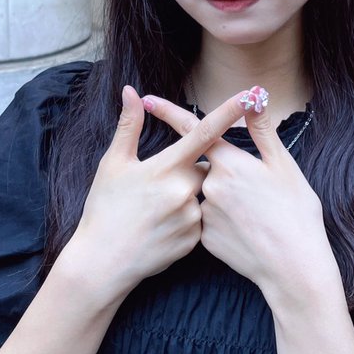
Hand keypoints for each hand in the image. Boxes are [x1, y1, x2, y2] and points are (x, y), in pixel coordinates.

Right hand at [65, 86, 250, 299]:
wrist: (102, 262)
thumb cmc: (104, 208)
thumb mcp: (113, 163)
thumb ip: (129, 125)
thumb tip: (130, 91)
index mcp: (167, 167)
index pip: (205, 132)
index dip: (229, 111)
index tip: (250, 95)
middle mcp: (185, 191)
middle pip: (204, 167)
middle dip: (189, 168)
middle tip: (160, 182)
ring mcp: (191, 218)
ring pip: (201, 195)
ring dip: (186, 195)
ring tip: (155, 210)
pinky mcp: (194, 241)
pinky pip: (198, 220)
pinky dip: (184, 218)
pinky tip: (160, 227)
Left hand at [144, 91, 340, 303]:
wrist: (294, 268)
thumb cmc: (295, 212)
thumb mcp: (283, 165)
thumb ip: (262, 130)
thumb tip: (252, 97)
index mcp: (228, 162)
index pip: (193, 130)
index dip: (170, 113)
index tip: (149, 101)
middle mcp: (209, 186)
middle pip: (206, 167)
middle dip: (224, 171)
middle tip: (257, 191)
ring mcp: (204, 214)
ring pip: (208, 195)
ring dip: (225, 197)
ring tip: (257, 214)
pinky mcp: (204, 240)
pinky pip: (209, 220)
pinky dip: (224, 221)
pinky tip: (247, 232)